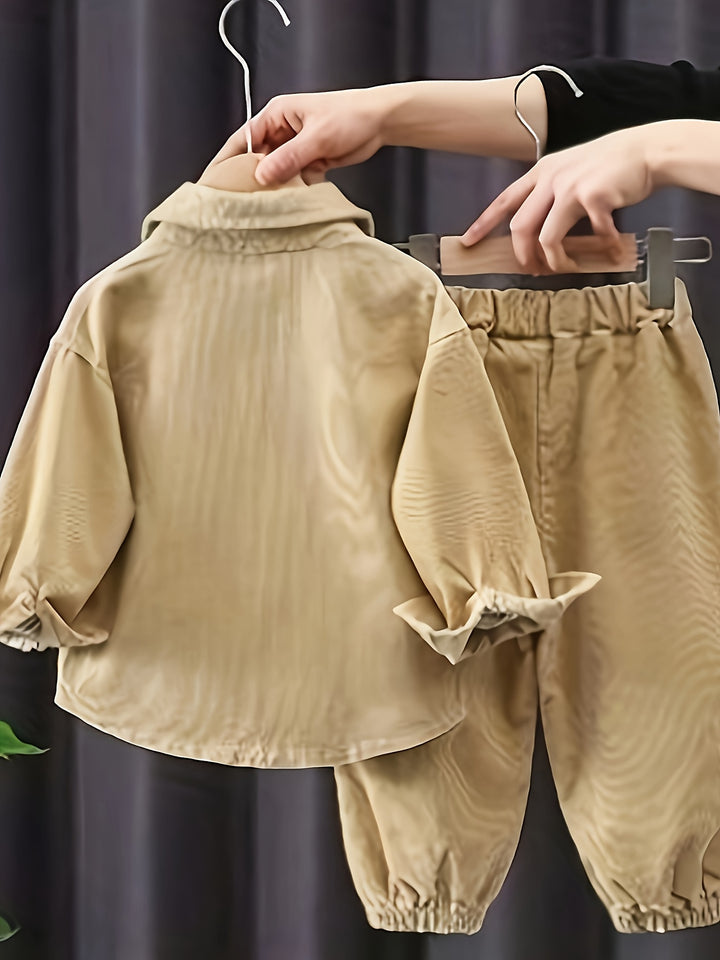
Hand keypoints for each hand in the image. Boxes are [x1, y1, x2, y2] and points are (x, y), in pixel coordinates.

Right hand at [203, 88, 385, 185]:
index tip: (216, 180)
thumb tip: (262, 175)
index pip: (243, 138)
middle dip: (252, 178)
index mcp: (277, 115)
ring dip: (275, 187)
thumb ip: (289, 157)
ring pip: (276, 171)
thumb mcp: (317, 137)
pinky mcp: (310, 162)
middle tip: (241, 201)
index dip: (228, 159)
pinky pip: (294, 179)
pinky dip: (293, 190)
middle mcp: (283, 131)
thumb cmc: (351, 115)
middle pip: (258, 158)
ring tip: (266, 205)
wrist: (380, 122)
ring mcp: (296, 148)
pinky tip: (293, 201)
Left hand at [460, 126, 655, 273]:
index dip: (484, 223)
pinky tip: (611, 248)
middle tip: (532, 270)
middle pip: (520, 227)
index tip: (468, 241)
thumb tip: (539, 232)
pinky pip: (590, 235)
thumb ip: (552, 194)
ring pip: (546, 238)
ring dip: (554, 260)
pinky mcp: (593, 197)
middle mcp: (551, 178)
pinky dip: (602, 247)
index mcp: (542, 172)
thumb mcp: (572, 170)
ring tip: (566, 267)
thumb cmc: (612, 166)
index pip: (504, 200)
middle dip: (523, 255)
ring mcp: (571, 187)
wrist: (647, 151)